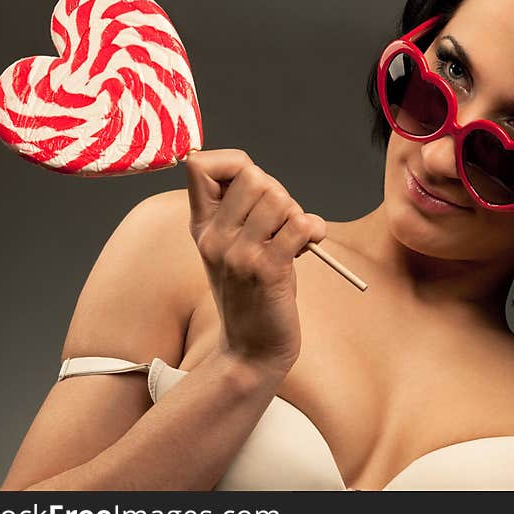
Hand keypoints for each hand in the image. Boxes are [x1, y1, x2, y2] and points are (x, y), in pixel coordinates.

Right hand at [185, 149, 326, 372]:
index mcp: (202, 226)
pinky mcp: (268, 271)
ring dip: (297, 214)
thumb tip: (264, 177)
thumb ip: (243, 210)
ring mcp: (239, 254)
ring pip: (280, 198)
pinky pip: (300, 225)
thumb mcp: (234, 247)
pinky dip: (313, 230)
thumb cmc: (253, 293)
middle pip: (254, 176)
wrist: (252, 350)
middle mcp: (214, 237)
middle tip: (281, 223)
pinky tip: (308, 248)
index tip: (253, 189)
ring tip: (293, 239)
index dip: (235, 163)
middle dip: (279, 193)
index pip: (200, 164)